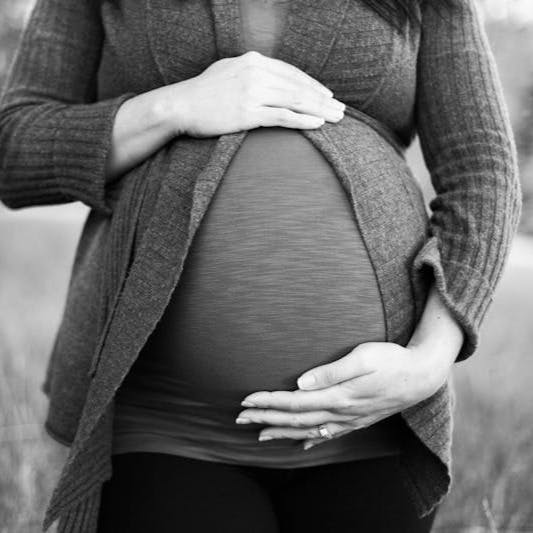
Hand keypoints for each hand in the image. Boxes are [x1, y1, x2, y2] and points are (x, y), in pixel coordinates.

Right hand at [161, 50, 345, 136]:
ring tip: (336, 119)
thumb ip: (251, 72)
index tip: (328, 96)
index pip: (292, 73)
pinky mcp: (247, 113)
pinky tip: (318, 125)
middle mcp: (256, 72)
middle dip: (323, 100)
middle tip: (341, 110)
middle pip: (298, 86)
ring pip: (295, 100)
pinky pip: (282, 116)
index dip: (313, 85)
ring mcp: (252, 92)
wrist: (180, 106)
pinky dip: (302, 120)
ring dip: (319, 110)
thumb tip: (270, 79)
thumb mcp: (228, 70)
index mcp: (253, 60)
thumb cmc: (203, 92)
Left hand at [236, 284, 463, 449]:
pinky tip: (301, 443)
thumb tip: (301, 382)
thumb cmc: (391, 359)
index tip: (246, 401)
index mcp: (339, 395)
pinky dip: (311, 439)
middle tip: (240, 419)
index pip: (295, 402)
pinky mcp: (358, 419)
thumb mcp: (363, 358)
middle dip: (266, 418)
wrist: (422, 376)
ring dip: (282, 431)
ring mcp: (350, 419)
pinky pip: (329, 434)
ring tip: (260, 434)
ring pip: (309, 429)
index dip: (269, 401)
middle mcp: (341, 412)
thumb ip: (331, 371)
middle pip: (296, 418)